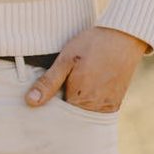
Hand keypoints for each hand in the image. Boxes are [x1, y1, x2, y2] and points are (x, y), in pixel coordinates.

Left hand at [24, 26, 148, 112]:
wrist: (122, 38)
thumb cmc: (91, 45)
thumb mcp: (65, 60)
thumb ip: (48, 82)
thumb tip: (31, 102)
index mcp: (79, 98)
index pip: (57, 114)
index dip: (48, 106)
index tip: (41, 98)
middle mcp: (95, 107)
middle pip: (70, 116)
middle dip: (61, 108)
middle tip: (56, 90)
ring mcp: (107, 107)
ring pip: (82, 114)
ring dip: (74, 106)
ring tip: (70, 88)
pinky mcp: (115, 104)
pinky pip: (96, 111)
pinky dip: (87, 105)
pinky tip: (82, 90)